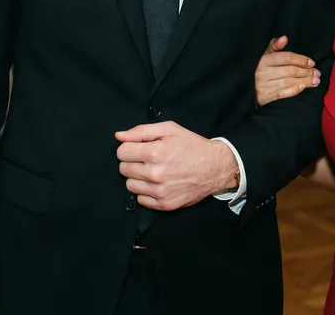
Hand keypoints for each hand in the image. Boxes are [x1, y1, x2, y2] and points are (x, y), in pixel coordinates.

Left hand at [115, 122, 236, 210]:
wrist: (214, 167)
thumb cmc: (192, 146)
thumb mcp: (170, 129)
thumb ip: (141, 131)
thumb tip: (119, 136)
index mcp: (154, 153)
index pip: (121, 152)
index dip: (129, 147)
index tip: (140, 147)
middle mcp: (154, 174)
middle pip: (123, 169)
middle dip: (133, 161)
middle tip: (148, 158)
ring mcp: (159, 192)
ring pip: (130, 185)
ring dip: (138, 177)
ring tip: (153, 170)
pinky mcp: (164, 204)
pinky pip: (140, 199)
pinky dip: (146, 191)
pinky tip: (158, 183)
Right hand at [255, 36, 319, 106]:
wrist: (246, 88)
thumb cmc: (259, 68)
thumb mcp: (264, 55)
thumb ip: (274, 46)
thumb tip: (284, 38)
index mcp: (264, 60)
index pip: (286, 58)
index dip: (300, 59)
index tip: (312, 62)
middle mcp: (263, 72)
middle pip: (290, 71)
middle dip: (306, 71)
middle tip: (317, 73)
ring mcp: (263, 85)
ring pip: (288, 82)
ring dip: (304, 81)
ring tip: (315, 81)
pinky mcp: (264, 97)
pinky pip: (281, 94)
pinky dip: (293, 91)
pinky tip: (302, 87)